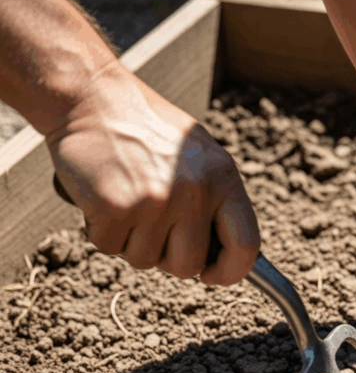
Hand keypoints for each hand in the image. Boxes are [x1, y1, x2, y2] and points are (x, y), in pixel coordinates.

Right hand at [45, 61, 258, 284]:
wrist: (91, 96)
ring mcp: (155, 199)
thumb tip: (230, 256)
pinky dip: (102, 231)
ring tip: (127, 201)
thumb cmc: (147, 131)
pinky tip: (103, 199)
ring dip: (131, 241)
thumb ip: (217, 202)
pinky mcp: (115, 206)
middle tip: (152, 227)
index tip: (213, 275)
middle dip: (167, 258)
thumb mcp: (200, 157)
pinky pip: (111, 247)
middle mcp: (195, 190)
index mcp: (224, 178)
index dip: (230, 271)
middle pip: (189, 265)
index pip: (247, 246)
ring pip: (145, 260)